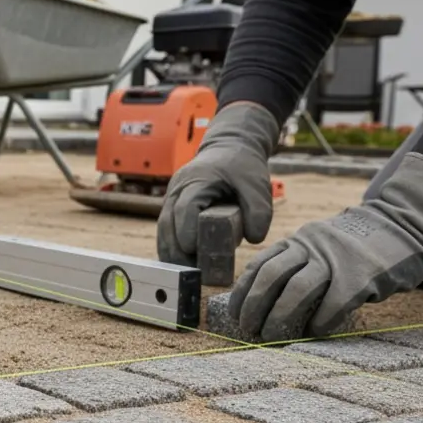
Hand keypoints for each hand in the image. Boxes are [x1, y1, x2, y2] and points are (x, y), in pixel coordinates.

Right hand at [157, 102, 280, 265]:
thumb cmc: (242, 165)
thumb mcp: (257, 184)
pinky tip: (182, 266)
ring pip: (162, 231)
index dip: (188, 234)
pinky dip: (171, 248)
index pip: (184, 211)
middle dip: (177, 252)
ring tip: (187, 276)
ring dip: (172, 254)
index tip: (197, 254)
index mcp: (196, 180)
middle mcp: (177, 190)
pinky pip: (166, 231)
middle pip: (167, 225)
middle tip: (192, 275)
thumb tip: (253, 240)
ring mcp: (171, 198)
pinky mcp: (172, 207)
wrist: (229, 147)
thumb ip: (260, 210)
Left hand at [228, 152, 422, 340]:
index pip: (259, 265)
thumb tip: (266, 300)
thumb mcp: (319, 244)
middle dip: (254, 307)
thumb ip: (297, 263)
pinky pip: (334, 303)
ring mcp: (336, 259)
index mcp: (298, 240)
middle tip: (249, 331)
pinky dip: (321, 321)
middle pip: (271, 276)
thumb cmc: (356, 246)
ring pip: (297, 290)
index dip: (243, 293)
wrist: (404, 224)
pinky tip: (315, 332)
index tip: (236, 315)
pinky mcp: (362, 275)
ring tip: (272, 336)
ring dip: (279, 317)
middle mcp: (311, 246)